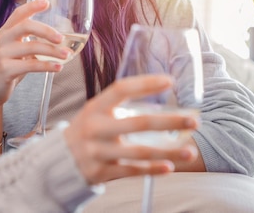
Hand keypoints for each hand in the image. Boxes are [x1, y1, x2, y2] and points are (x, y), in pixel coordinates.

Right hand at [0, 0, 70, 108]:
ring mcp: (2, 54)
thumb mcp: (16, 50)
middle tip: (61, 38)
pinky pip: (31, 65)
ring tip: (66, 55)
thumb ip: (30, 41)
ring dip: (52, 51)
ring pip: (32, 47)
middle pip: (26, 26)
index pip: (18, 13)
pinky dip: (47, 66)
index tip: (48, 2)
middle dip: (46, 31)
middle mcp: (3, 39)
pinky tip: (58, 67)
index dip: (32, 6)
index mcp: (6, 31)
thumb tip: (60, 38)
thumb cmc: (9, 67)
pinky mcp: (6, 70)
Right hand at [63, 75, 199, 184]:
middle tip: (193, 121)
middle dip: (169, 122)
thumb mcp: (96, 111)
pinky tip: (170, 167)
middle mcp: (96, 128)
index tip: (170, 81)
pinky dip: (152, 170)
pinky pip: (132, 171)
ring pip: (139, 152)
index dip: (146, 84)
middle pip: (138, 123)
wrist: (59, 159)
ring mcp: (99, 151)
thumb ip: (120, 103)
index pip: (122, 89)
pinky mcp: (102, 172)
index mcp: (95, 107)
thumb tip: (159, 90)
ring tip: (190, 151)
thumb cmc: (88, 129)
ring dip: (167, 152)